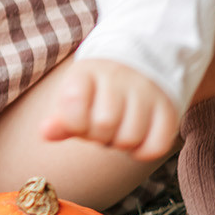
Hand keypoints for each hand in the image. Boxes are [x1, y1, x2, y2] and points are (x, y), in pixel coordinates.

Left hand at [39, 59, 178, 162]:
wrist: (138, 62)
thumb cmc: (97, 89)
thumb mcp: (75, 96)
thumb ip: (61, 118)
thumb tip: (46, 133)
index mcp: (87, 72)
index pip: (74, 109)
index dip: (75, 124)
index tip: (80, 119)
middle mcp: (119, 77)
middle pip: (103, 126)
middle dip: (98, 136)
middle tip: (102, 127)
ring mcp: (146, 90)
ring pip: (130, 138)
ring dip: (121, 143)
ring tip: (120, 129)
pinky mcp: (168, 107)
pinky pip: (156, 146)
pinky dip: (143, 151)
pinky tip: (138, 138)